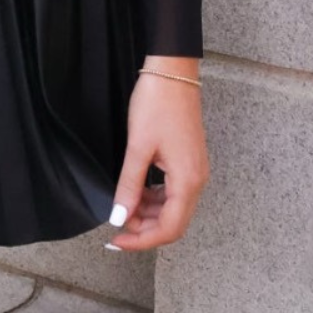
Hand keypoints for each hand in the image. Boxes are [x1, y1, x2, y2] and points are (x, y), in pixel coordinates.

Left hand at [104, 64, 210, 250]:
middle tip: (116, 227)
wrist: (172, 71)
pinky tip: (136, 191)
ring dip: (149, 214)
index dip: (142, 240)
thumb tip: (119, 217)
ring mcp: (194, 170)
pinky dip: (155, 198)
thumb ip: (129, 185)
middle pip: (173, 222)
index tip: (116, 240)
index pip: (169, 228)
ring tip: (123, 207)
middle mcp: (197, 180)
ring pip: (173, 208)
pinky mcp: (189, 160)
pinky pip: (173, 191)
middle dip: (144, 229)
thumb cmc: (157, 104)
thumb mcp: (138, 147)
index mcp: (188, 181)